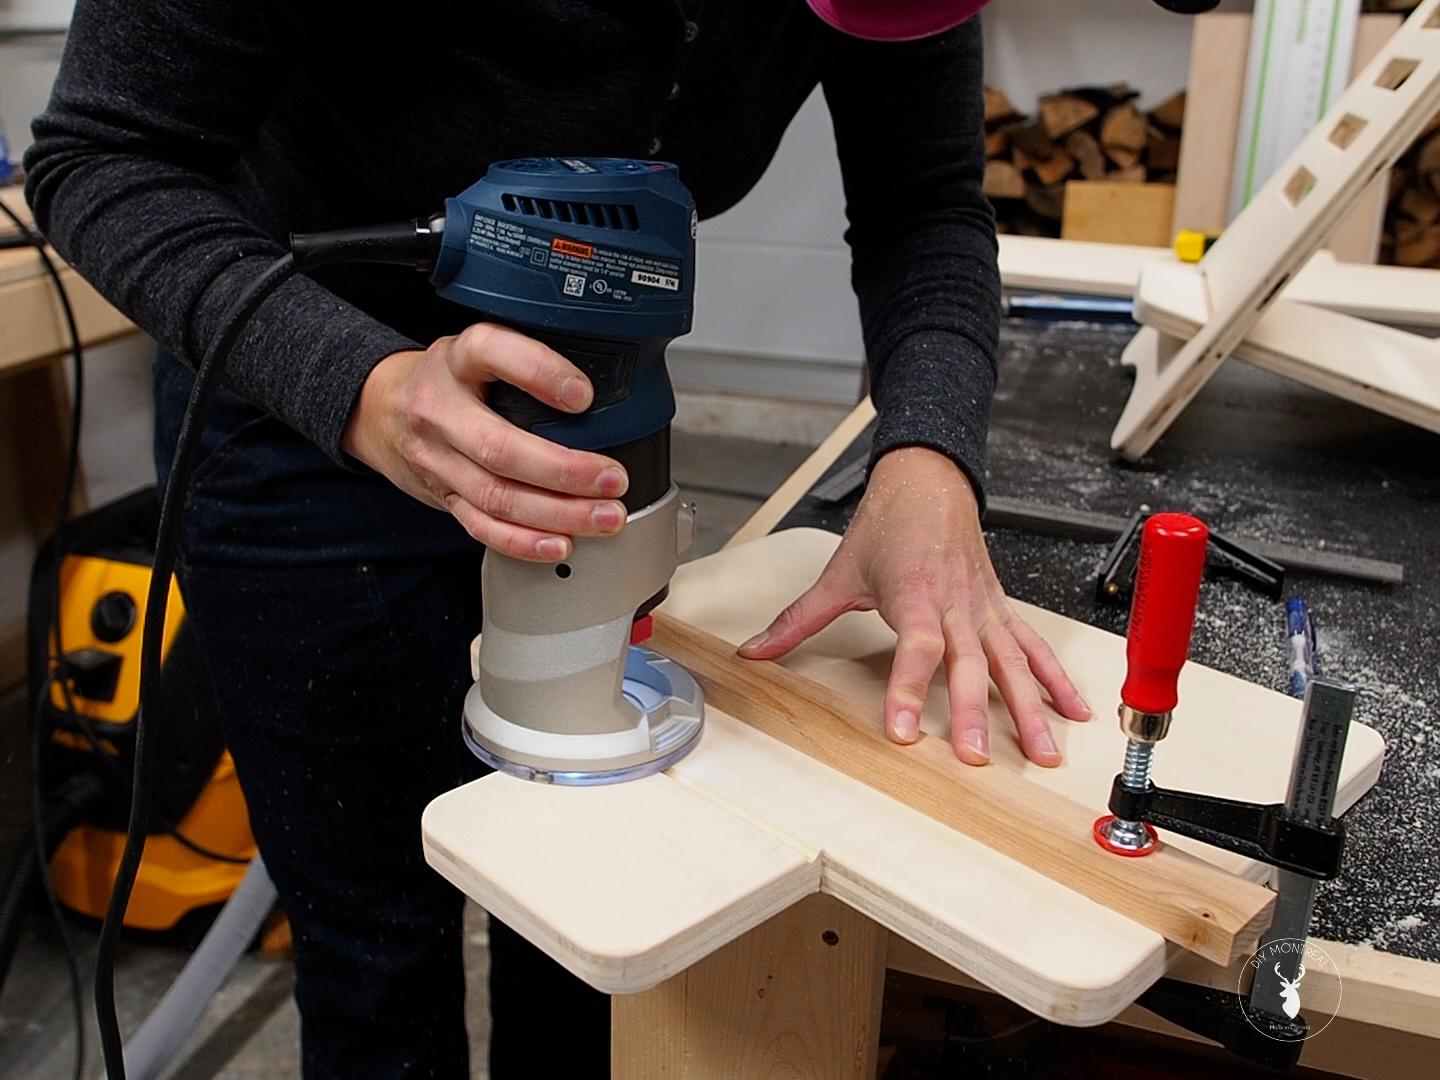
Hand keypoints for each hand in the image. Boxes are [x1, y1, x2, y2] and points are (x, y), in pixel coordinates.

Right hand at [341, 323, 628, 560]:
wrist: (379, 409)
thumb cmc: (448, 379)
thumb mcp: (477, 351)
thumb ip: (525, 362)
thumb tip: (609, 385)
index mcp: (456, 360)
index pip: (491, 352)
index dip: (539, 372)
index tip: (583, 395)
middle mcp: (440, 409)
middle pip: (499, 446)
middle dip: (563, 470)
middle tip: (612, 479)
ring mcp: (437, 458)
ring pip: (497, 495)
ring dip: (558, 513)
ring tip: (605, 516)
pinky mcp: (442, 495)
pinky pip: (482, 526)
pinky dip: (524, 541)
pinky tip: (560, 543)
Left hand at [739, 447, 1091, 765]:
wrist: (929, 481)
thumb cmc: (888, 524)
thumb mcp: (838, 573)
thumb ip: (798, 619)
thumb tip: (755, 651)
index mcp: (914, 593)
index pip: (916, 646)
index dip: (908, 689)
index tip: (902, 731)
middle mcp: (955, 604)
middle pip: (968, 664)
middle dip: (972, 714)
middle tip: (974, 758)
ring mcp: (983, 608)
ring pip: (1011, 662)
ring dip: (1029, 709)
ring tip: (1043, 753)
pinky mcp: (1000, 608)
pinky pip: (1033, 646)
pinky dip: (1056, 679)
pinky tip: (1074, 712)